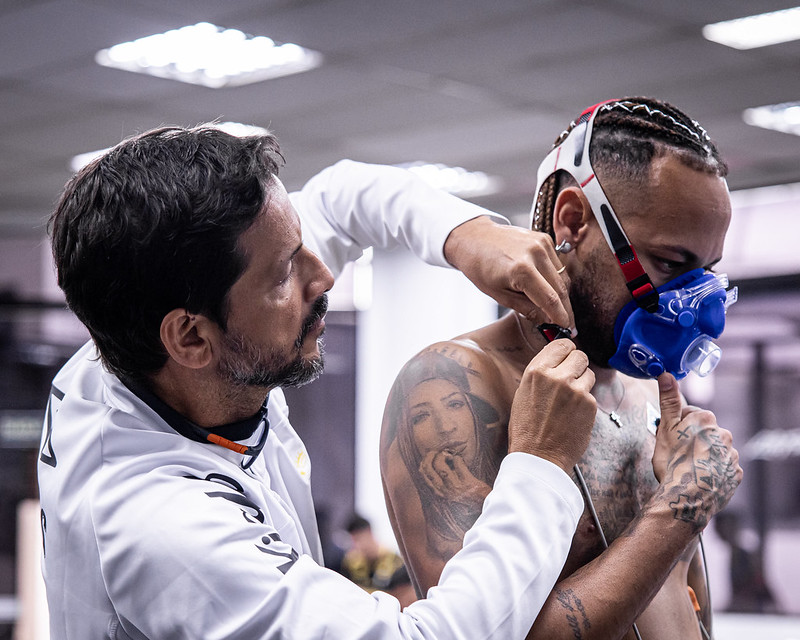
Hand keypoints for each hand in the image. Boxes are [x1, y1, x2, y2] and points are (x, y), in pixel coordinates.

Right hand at [419, 450, 491, 502]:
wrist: (485, 505)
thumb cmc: (467, 496)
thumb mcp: (450, 491)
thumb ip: (442, 481)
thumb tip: (436, 461)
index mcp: (439, 491)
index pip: (423, 473)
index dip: (424, 460)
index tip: (431, 455)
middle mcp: (445, 490)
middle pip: (428, 469)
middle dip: (431, 456)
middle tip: (438, 451)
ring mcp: (456, 487)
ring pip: (441, 467)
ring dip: (443, 456)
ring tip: (449, 454)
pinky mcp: (468, 483)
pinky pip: (459, 464)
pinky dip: (458, 457)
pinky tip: (461, 459)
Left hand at [444, 216, 574, 330]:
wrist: (474, 237)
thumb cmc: (480, 267)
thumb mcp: (499, 295)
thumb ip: (526, 309)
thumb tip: (547, 321)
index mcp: (521, 270)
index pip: (550, 299)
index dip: (560, 317)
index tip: (566, 329)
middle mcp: (535, 253)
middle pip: (561, 288)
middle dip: (566, 309)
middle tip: (568, 325)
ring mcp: (541, 243)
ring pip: (562, 277)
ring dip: (562, 295)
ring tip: (557, 309)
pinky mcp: (544, 238)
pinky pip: (557, 264)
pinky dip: (556, 278)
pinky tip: (549, 288)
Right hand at [507, 340, 595, 471]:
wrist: (538, 456)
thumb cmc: (527, 428)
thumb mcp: (524, 392)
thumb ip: (542, 373)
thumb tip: (558, 360)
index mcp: (536, 371)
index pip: (562, 344)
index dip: (566, 351)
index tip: (566, 358)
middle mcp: (556, 376)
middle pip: (580, 354)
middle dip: (577, 365)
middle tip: (570, 378)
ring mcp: (575, 390)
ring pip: (589, 373)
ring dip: (583, 382)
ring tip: (570, 399)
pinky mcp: (589, 405)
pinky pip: (592, 394)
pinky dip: (585, 403)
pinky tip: (574, 415)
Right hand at [652, 373, 741, 533]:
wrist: (688, 498)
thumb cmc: (673, 463)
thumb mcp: (665, 429)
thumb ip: (668, 400)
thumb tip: (667, 373)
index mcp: (706, 419)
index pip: (690, 414)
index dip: (677, 426)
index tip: (670, 438)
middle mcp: (723, 433)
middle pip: (704, 431)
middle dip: (692, 439)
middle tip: (677, 454)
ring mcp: (731, 455)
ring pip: (714, 449)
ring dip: (703, 455)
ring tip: (688, 469)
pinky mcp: (735, 474)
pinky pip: (723, 467)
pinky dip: (713, 470)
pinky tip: (700, 477)